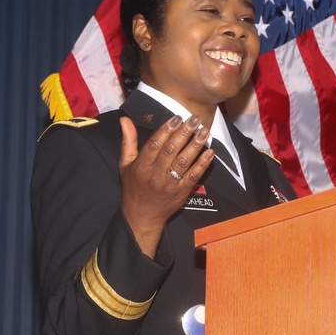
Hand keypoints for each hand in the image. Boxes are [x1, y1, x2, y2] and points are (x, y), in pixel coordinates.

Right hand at [118, 114, 214, 255]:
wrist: (142, 216)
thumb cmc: (133, 188)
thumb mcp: (125, 164)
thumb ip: (128, 141)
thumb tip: (125, 120)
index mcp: (141, 166)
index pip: (155, 144)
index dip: (167, 130)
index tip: (177, 118)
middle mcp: (155, 174)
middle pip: (171, 150)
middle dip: (184, 132)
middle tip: (195, 119)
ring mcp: (169, 184)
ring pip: (184, 161)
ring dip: (196, 145)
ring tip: (204, 131)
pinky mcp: (181, 192)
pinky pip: (194, 176)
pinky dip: (203, 163)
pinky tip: (210, 152)